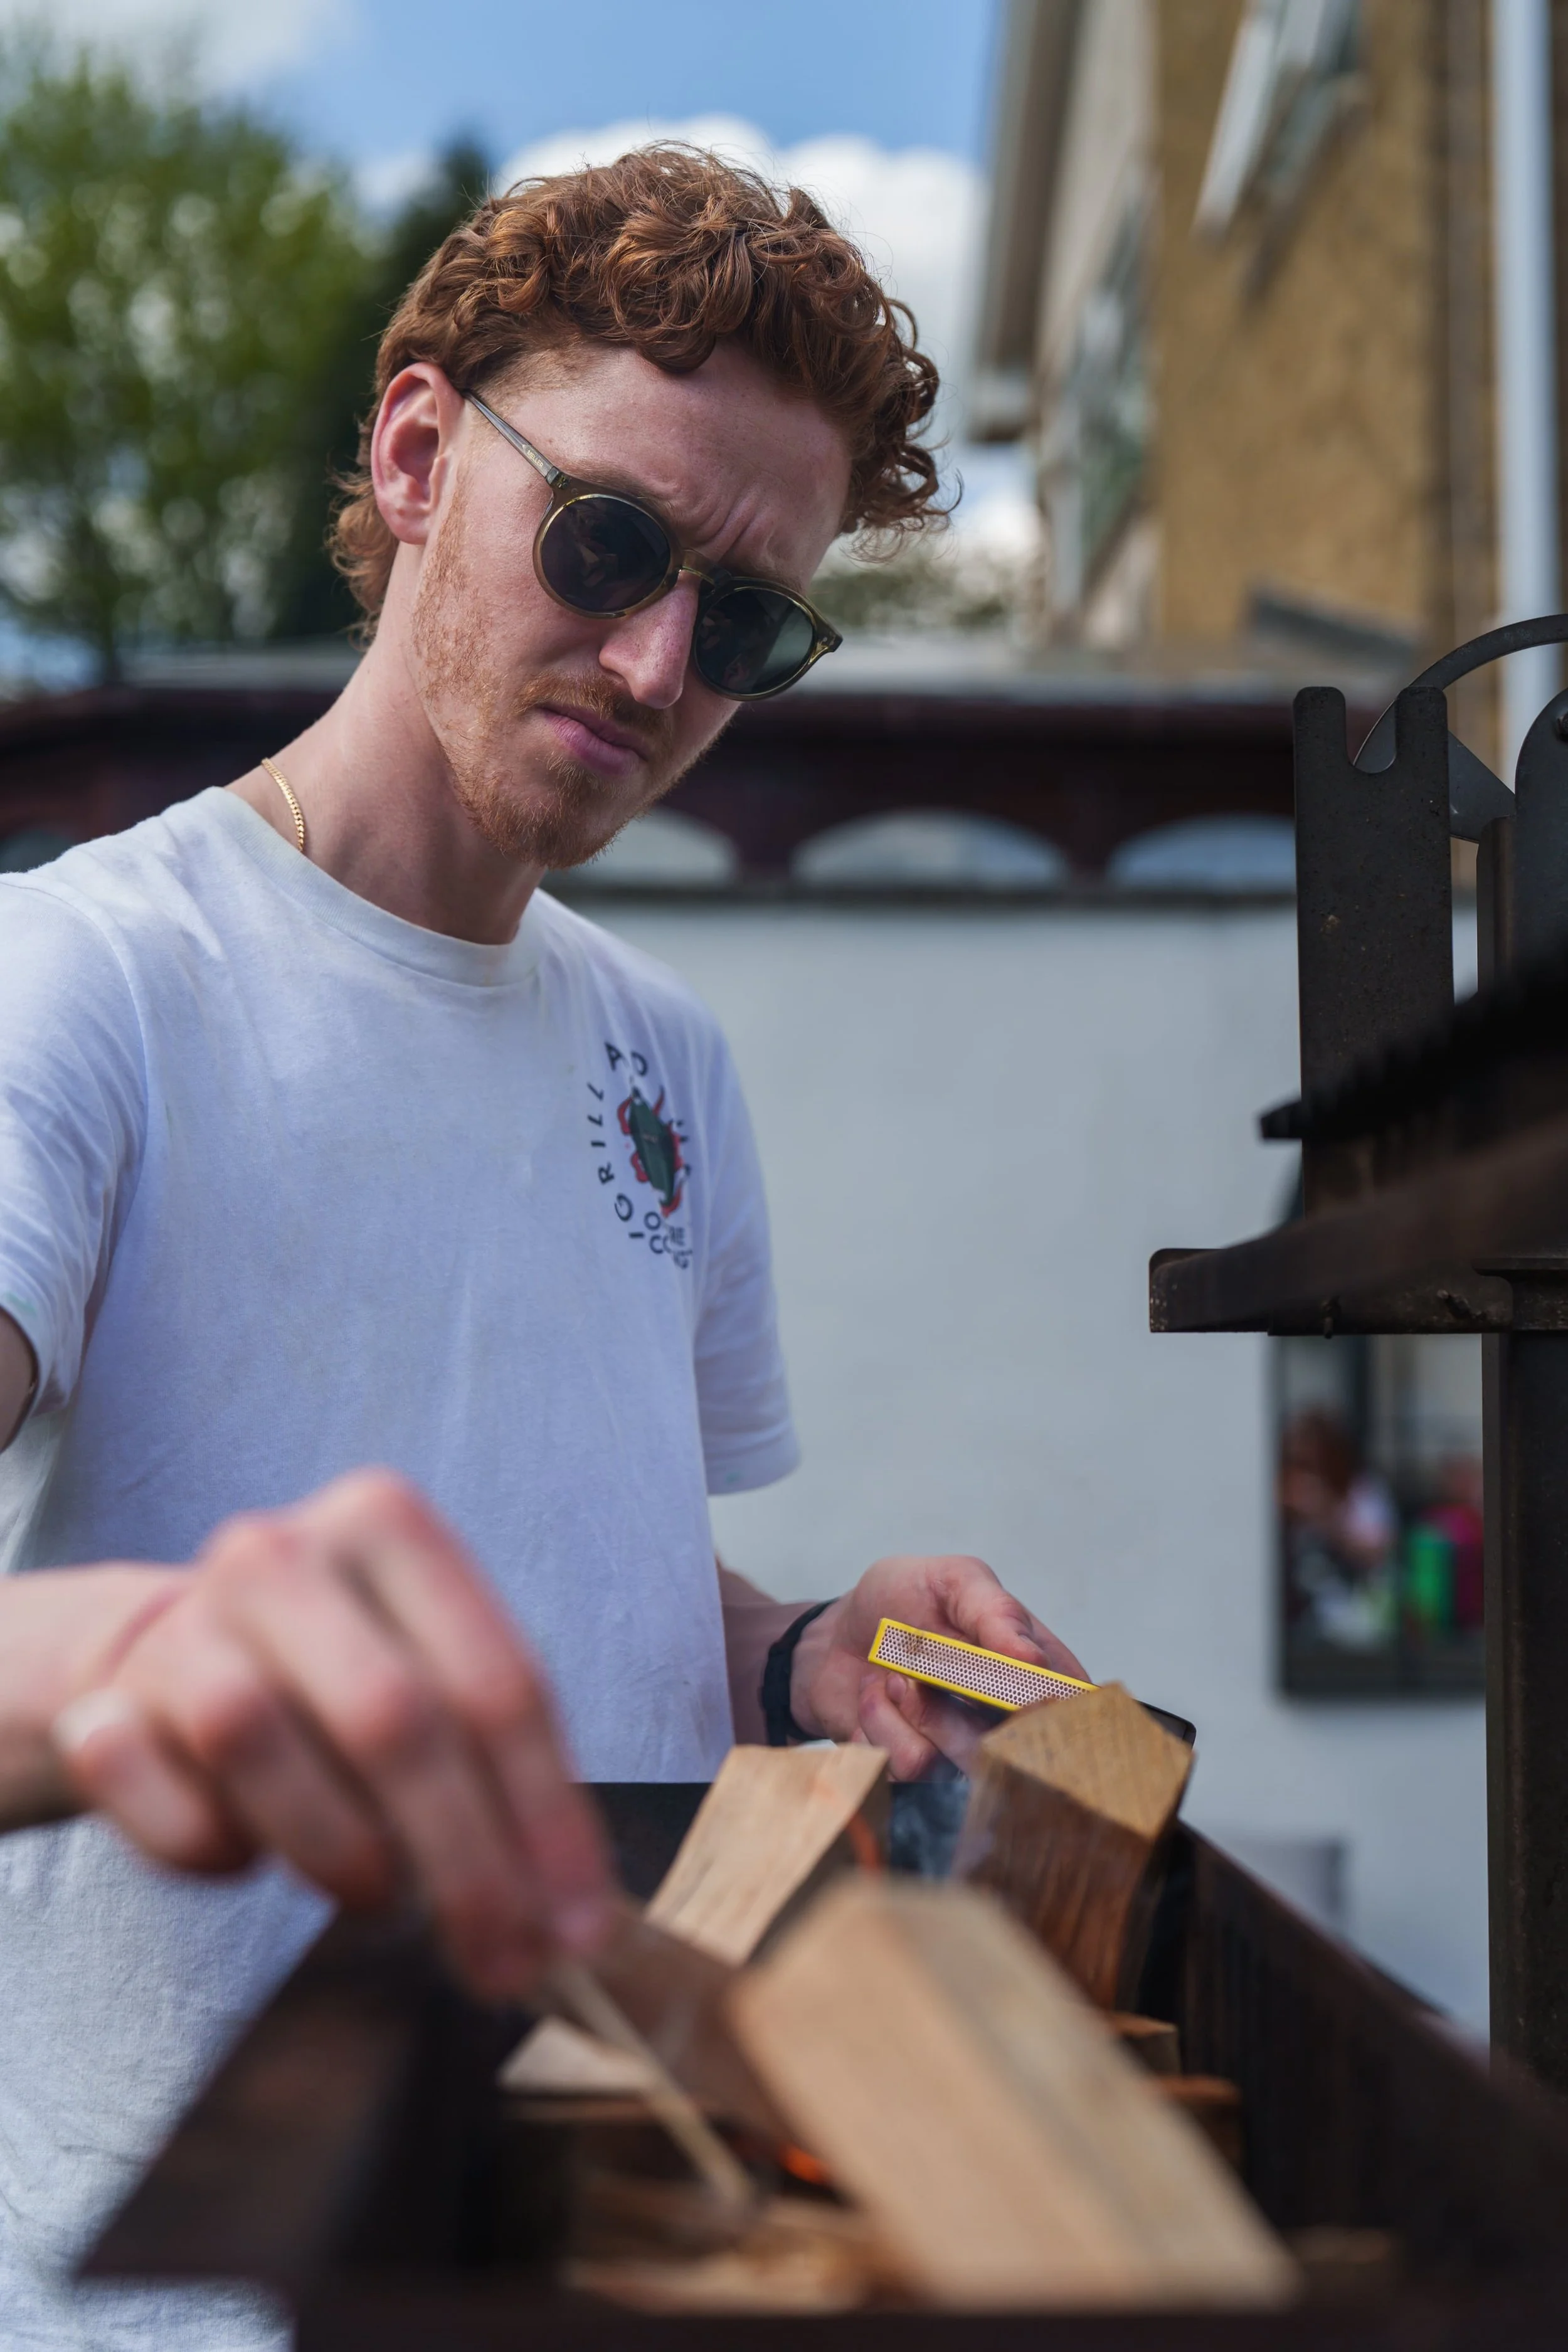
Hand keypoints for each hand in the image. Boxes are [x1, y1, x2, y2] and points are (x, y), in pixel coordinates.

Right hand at [49, 1470, 612, 2001]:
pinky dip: (225, 1861)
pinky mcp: (105, 1706)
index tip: (579, 1929)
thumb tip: (578, 1919)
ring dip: (341, 1857)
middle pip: (393, 1721)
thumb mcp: (432, 1675)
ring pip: (264, 1749)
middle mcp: (281, 1553)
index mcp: (387, 1523)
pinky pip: (181, 1821)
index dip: (547, 1818)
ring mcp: (183, 1622)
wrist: (168, 1651)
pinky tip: (248, 1852)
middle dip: (464, 1866)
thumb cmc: (340, 1674)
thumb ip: (504, 1768)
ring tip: (374, 1891)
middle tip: (501, 1965)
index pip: (498, 1682)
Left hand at [789, 1553, 1087, 1779]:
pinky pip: (911, 1768)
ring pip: (960, 1762)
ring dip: (914, 1709)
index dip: (1050, 1707)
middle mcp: (1010, 1721)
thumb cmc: (902, 1601)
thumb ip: (995, 1611)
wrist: (834, 1636)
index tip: (1018, 1693)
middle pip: (1020, 1748)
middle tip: (922, 1667)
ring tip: (893, 1677)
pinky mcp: (919, 1778)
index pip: (1074, 1708)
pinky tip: (874, 1701)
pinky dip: (880, 1724)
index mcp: (1036, 1669)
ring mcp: (966, 1756)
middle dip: (965, 1704)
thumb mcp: (951, 1581)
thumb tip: (1032, 1659)